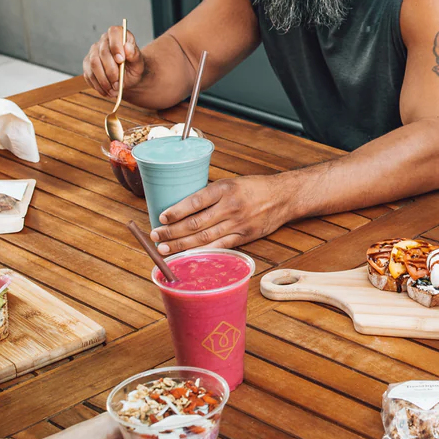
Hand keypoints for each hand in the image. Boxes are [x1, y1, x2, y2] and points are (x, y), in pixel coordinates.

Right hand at [83, 25, 145, 98]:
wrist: (128, 76)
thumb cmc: (134, 66)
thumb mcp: (139, 62)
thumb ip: (134, 54)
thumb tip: (127, 47)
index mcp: (118, 34)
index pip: (114, 32)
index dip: (116, 46)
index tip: (121, 60)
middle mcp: (104, 41)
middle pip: (102, 53)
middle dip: (110, 70)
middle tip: (118, 83)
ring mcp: (93, 52)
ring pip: (94, 65)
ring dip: (104, 80)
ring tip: (114, 90)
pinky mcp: (87, 64)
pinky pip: (89, 75)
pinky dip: (98, 85)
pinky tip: (107, 91)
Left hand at [151, 176, 287, 253]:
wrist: (283, 197)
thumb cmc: (254, 187)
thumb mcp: (232, 182)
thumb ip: (211, 195)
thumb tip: (183, 207)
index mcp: (225, 189)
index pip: (195, 202)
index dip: (176, 211)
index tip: (162, 217)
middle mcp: (230, 207)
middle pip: (195, 223)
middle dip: (172, 231)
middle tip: (155, 236)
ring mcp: (237, 224)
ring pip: (204, 238)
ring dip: (181, 245)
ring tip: (164, 249)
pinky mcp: (244, 237)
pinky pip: (219, 247)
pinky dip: (202, 253)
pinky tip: (188, 256)